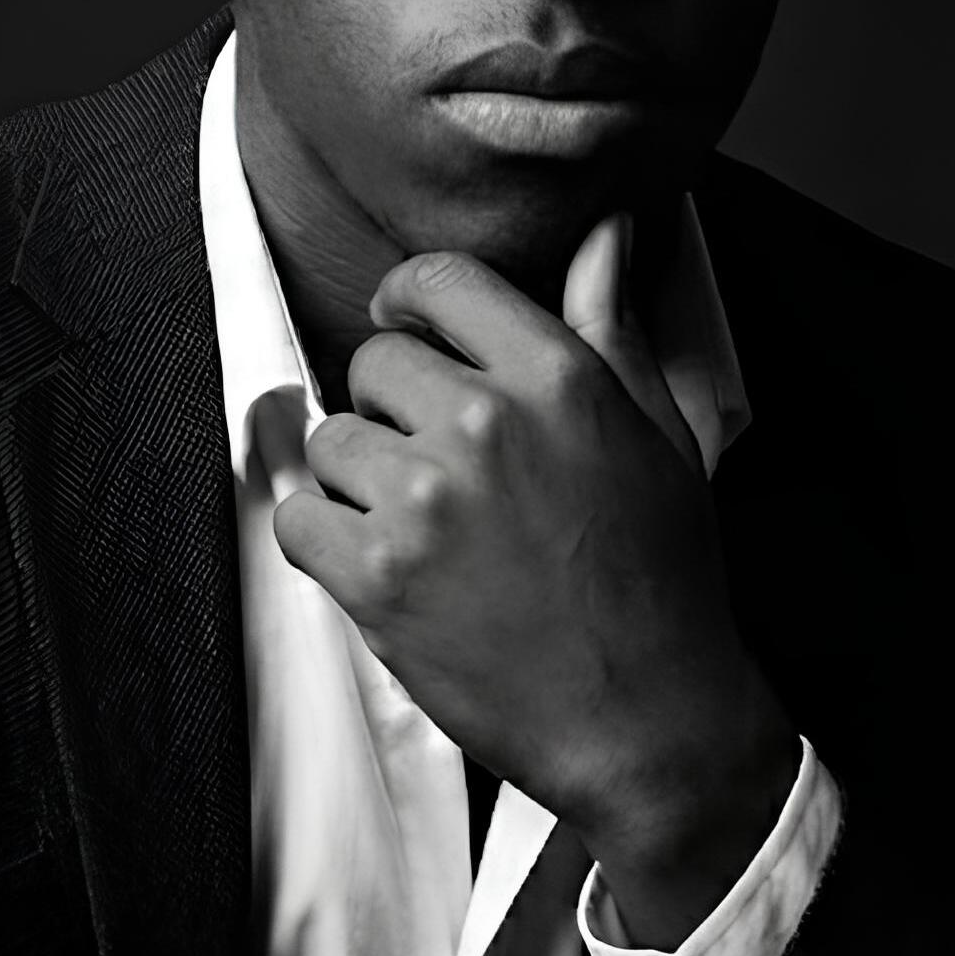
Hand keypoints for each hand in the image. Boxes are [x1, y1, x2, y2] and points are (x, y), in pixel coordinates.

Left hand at [274, 212, 794, 947]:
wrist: (647, 721)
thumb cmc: (659, 582)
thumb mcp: (659, 437)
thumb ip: (610, 328)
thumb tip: (603, 234)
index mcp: (559, 380)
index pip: (440, 283)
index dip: (409, 303)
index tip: (404, 328)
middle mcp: (484, 425)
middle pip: (372, 363)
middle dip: (393, 409)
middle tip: (440, 468)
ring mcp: (422, 500)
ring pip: (329, 440)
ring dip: (360, 480)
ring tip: (425, 528)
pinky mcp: (373, 575)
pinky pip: (295, 515)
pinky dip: (323, 539)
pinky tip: (380, 562)